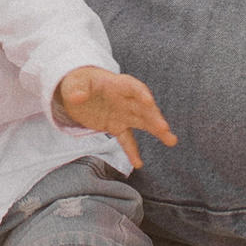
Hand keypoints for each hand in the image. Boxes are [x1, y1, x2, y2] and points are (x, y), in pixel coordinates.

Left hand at [52, 64, 177, 171]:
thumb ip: (77, 89)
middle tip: (164, 128)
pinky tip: (138, 163)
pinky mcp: (117, 126)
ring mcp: (123, 113)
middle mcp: (125, 99)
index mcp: (116, 84)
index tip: (149, 101)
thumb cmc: (77, 82)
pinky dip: (132, 151)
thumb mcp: (73, 83)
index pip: (132, 87)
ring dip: (157, 131)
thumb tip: (77, 97)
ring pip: (143, 122)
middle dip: (153, 117)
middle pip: (143, 107)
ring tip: (171, 141)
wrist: (77, 90)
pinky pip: (127, 139)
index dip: (141, 93)